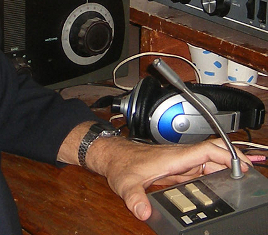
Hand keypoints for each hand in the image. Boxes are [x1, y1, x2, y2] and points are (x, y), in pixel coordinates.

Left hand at [86, 136, 252, 220]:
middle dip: (233, 162)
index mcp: (174, 157)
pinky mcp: (177, 169)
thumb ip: (135, 198)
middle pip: (213, 155)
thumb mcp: (126, 184)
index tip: (242, 165)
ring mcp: (179, 162)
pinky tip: (221, 185)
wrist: (113, 157)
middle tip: (250, 177)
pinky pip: (201, 170)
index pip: (206, 150)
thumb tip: (144, 213)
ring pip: (209, 162)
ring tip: (242, 182)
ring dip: (225, 169)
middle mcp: (179, 157)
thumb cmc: (120, 164)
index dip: (227, 154)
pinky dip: (214, 175)